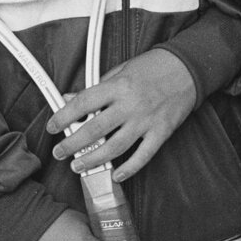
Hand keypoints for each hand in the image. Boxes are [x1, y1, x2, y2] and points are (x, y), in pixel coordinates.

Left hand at [47, 48, 196, 181]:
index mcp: (118, 86)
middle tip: (60, 152)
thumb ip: (97, 85)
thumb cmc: (154, 66)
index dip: (64, 116)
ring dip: (93, 160)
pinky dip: (129, 169)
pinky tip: (117, 174)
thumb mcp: (122, 69)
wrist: (188, 67)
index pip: (83, 103)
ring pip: (114, 147)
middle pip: (94, 130)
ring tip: (79, 166)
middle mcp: (130, 104)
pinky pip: (143, 156)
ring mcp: (146, 120)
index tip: (53, 126)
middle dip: (72, 144)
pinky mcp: (161, 132)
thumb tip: (71, 97)